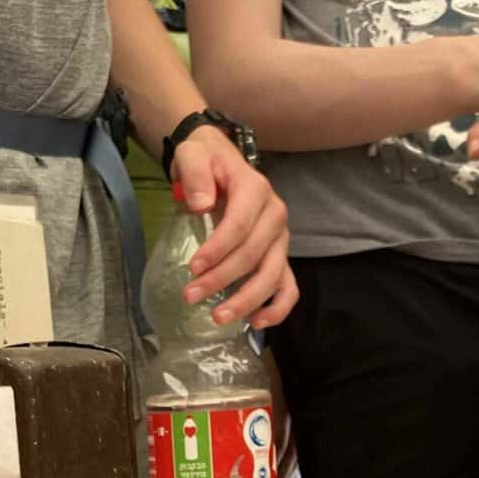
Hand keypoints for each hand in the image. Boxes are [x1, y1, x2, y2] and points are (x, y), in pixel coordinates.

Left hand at [170, 126, 297, 329]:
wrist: (219, 162)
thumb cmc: (205, 161)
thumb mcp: (193, 154)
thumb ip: (195, 172)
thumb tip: (201, 204)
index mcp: (256, 189)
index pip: (240, 225)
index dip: (218, 249)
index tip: (192, 268)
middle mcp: (275, 215)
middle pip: (254, 254)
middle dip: (222, 279)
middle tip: (190, 296)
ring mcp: (280, 239)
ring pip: (273, 275)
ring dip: (248, 300)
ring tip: (219, 318)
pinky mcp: (279, 256)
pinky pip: (288, 286)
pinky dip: (277, 308)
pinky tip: (256, 323)